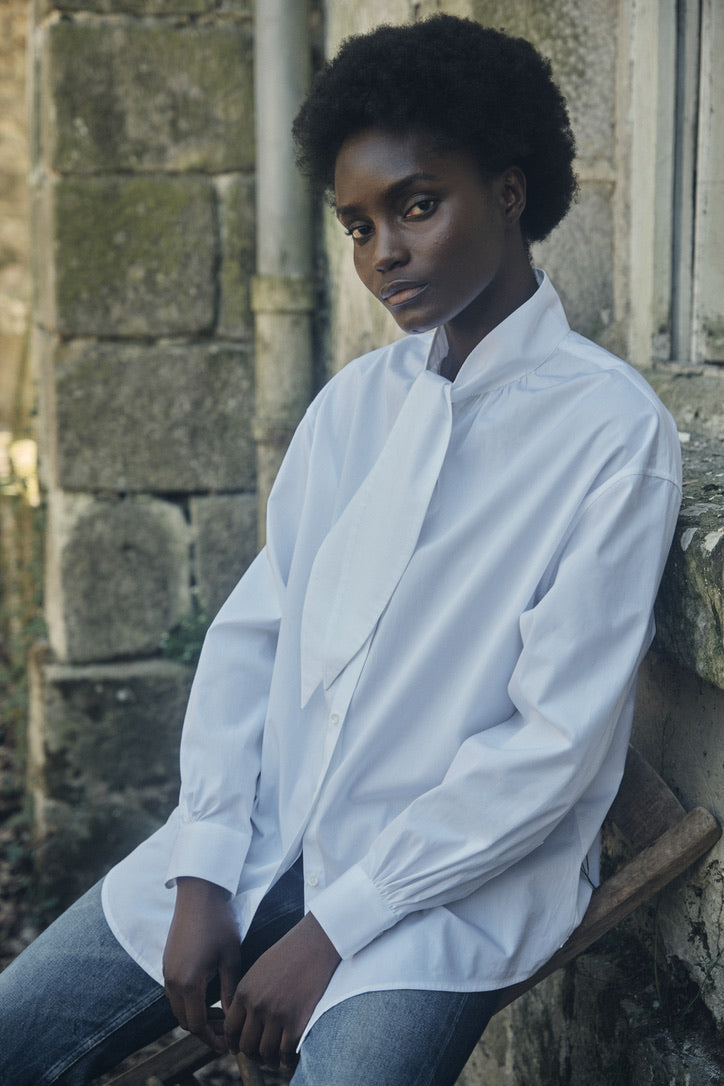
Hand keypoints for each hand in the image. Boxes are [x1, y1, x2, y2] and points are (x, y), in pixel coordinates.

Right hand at [162, 877, 243, 1052]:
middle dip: (205, 1032)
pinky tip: (207, 998)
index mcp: (189, 982)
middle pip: (185, 1021)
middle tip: (227, 1032)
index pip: (196, 1025)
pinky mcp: (166, 964)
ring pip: (178, 1009)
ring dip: (195, 1017)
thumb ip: (230, 990)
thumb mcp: (231, 957)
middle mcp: (173, 981)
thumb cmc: (218, 923)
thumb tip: (232, 1017)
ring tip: (219, 1016)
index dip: (212, 1039)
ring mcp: (166, 972)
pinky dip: (188, 1003)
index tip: (228, 1044)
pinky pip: (174, 994)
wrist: (197, 895)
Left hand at [224, 912, 341, 1069]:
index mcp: (244, 991)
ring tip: (274, 1061)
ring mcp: (276, 1014)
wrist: (315, 943)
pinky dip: (286, 1061)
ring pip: (265, 1053)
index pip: (230, 1029)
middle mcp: (257, 1005)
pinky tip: (288, 1059)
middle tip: (259, 1057)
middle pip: (246, 1045)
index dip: (233, 1043)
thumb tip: (241, 1021)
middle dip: (251, 1055)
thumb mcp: (259, 970)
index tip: (238, 1049)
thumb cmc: (288, 953)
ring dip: (269, 1061)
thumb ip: (248, 994)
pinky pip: (286, 1053)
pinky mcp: (296, 1021)